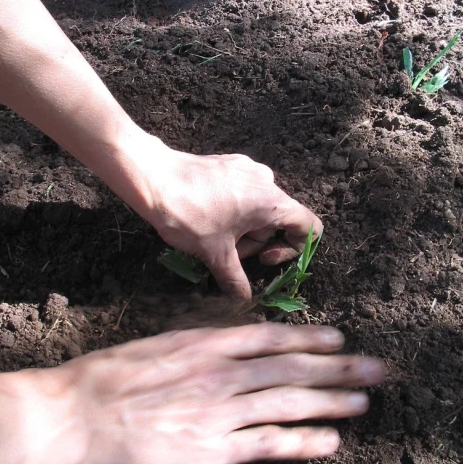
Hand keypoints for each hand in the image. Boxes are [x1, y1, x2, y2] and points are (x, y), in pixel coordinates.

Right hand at [41, 324, 383, 463]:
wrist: (72, 416)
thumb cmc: (105, 379)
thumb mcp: (154, 347)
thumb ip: (193, 349)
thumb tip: (225, 350)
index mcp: (202, 343)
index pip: (268, 337)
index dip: (308, 339)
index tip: (338, 340)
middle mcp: (218, 372)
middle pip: (290, 368)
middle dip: (338, 368)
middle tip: (377, 367)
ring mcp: (216, 411)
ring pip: (288, 402)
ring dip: (331, 401)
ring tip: (364, 401)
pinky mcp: (209, 450)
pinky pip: (267, 443)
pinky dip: (303, 442)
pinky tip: (330, 443)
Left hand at [142, 146, 321, 297]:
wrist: (153, 178)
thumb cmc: (189, 215)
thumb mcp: (215, 255)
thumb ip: (236, 279)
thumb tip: (244, 300)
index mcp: (272, 201)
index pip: (309, 226)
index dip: (294, 249)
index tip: (263, 259)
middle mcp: (266, 180)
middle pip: (278, 220)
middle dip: (256, 242)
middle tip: (227, 253)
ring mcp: (246, 168)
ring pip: (258, 208)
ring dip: (242, 229)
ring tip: (212, 237)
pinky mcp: (228, 164)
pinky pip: (242, 192)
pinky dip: (232, 210)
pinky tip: (207, 218)